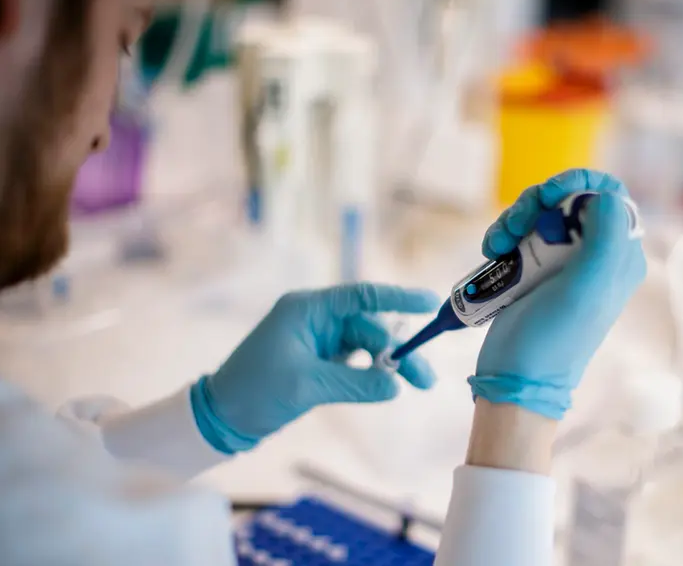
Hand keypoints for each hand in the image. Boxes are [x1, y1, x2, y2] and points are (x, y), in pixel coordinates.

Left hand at [190, 283, 438, 453]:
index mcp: (308, 310)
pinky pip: (357, 361)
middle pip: (370, 327)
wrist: (221, 418)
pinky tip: (390, 384)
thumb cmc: (255, 392)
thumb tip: (396, 384)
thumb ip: (355, 382)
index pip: (361, 296)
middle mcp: (316, 319)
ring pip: (367, 345)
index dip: (398, 298)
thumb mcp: (307, 386)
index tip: (430, 303)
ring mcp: (319, 340)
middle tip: (425, 379)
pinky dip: (374, 372)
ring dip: (391, 364)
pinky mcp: (320, 361)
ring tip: (419, 384)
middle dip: (399, 350)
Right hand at [471, 169, 646, 419]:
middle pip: (569, 199)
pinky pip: (520, 233)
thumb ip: (607, 236)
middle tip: (515, 224)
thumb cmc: (554, 336)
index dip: (580, 183)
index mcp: (619, 256)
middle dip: (537, 203)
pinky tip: (492, 251)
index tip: (550, 193)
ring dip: (514, 218)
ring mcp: (563, 262)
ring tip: (496, 244)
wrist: (516, 377)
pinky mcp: (535, 270)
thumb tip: (605, 195)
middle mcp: (596, 255)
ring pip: (541, 213)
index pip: (610, 195)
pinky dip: (503, 234)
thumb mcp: (588, 285)